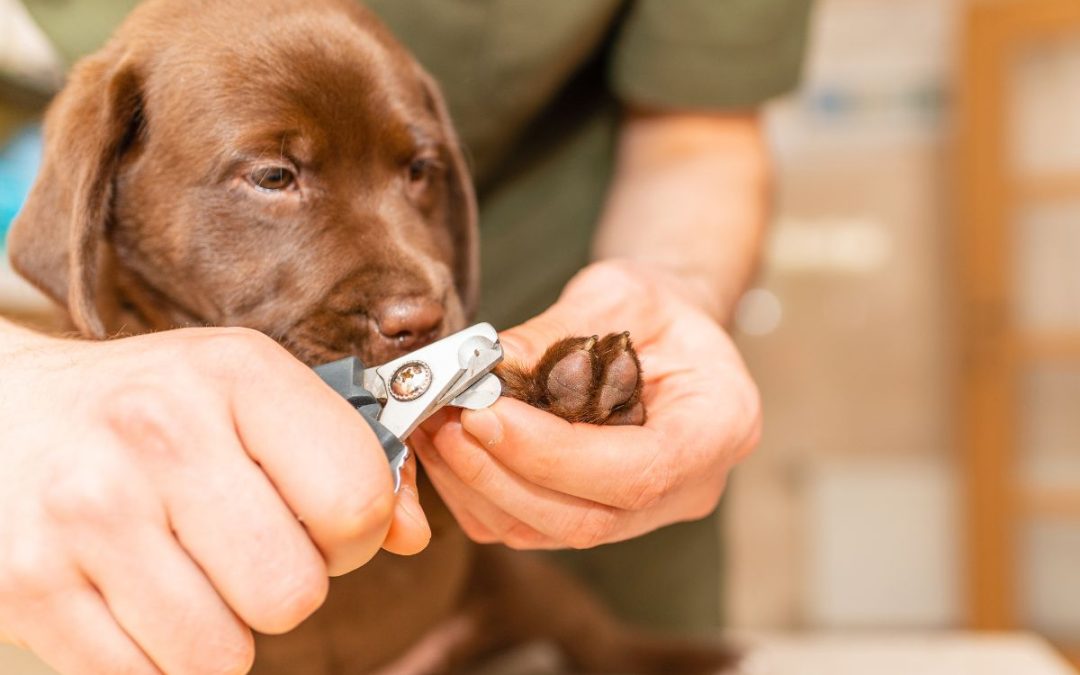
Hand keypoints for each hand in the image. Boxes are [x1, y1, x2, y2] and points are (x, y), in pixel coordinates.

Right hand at [0, 325, 429, 673]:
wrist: (4, 414)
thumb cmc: (151, 408)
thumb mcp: (250, 394)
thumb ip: (348, 457)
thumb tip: (412, 535)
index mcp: (237, 374)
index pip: (357, 499)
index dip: (356, 532)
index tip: (323, 523)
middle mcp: (160, 436)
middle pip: (295, 592)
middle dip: (288, 588)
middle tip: (249, 551)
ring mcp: (88, 513)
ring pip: (223, 656)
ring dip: (221, 631)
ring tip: (188, 571)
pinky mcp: (31, 586)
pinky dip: (157, 660)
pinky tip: (138, 597)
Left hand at [413, 260, 761, 548]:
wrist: (667, 331)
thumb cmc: (656, 308)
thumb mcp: (620, 292)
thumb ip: (560, 332)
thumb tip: (486, 366)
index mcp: (719, 427)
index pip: (637, 473)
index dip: (554, 456)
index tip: (486, 414)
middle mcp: (688, 487)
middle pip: (588, 519)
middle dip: (503, 475)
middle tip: (446, 422)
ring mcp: (643, 514)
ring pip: (550, 533)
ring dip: (479, 487)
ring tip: (435, 427)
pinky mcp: (597, 515)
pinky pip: (530, 528)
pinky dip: (479, 494)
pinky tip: (447, 447)